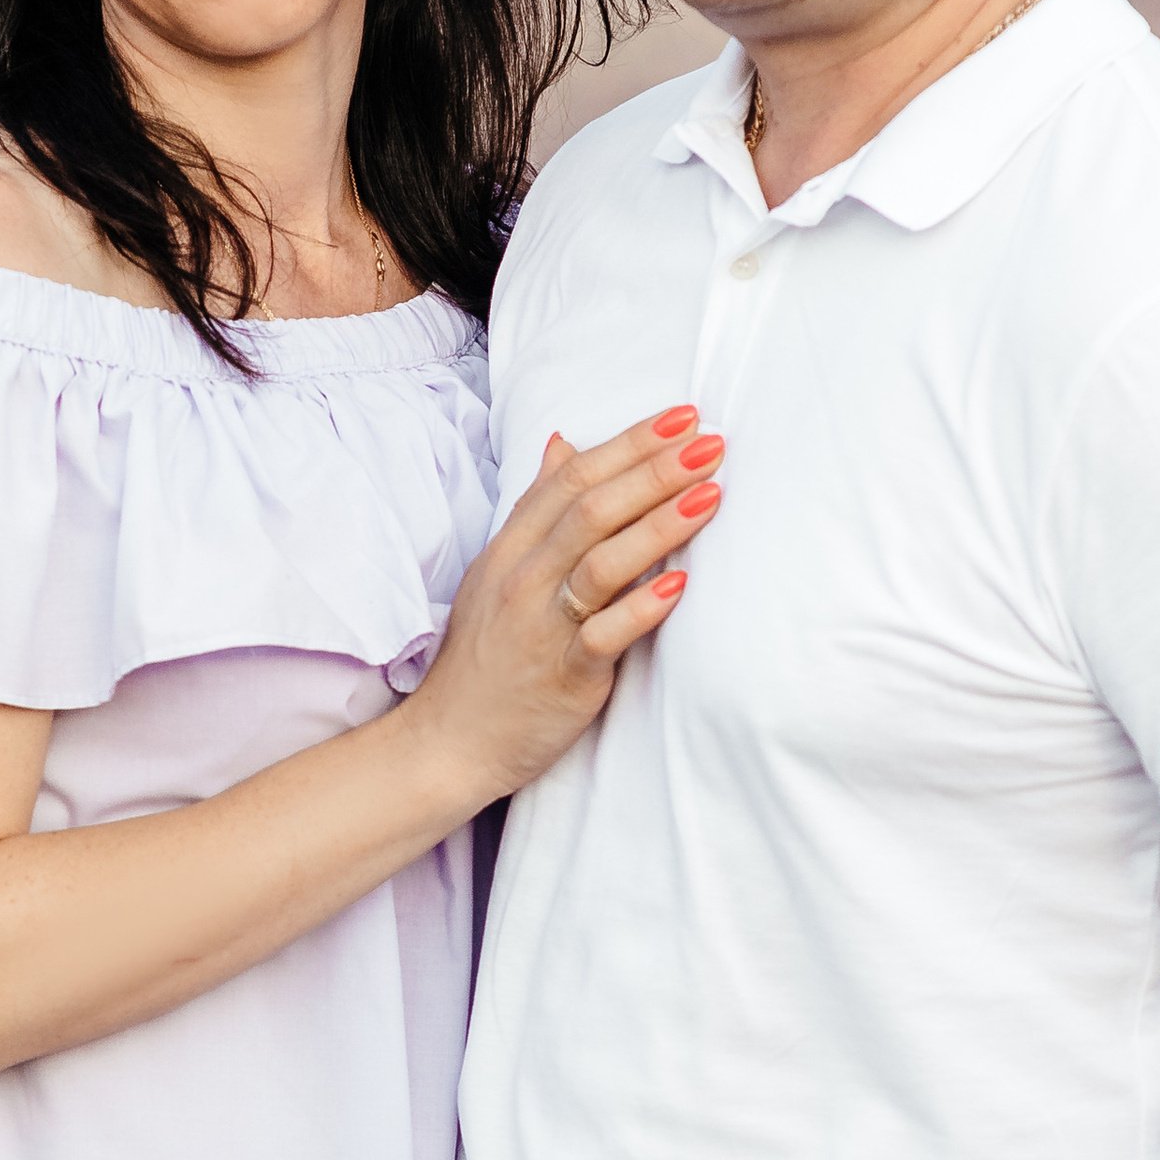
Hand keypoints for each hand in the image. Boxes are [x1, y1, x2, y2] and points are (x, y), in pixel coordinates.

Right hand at [410, 410, 723, 805]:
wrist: (448, 741)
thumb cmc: (484, 658)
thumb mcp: (496, 571)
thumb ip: (535, 509)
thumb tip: (561, 443)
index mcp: (512, 549)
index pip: (572, 478)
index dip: (629, 444)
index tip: (682, 418)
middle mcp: (523, 579)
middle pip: (591, 509)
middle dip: (655, 471)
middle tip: (710, 443)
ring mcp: (541, 627)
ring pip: (601, 562)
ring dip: (660, 524)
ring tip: (710, 494)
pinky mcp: (562, 676)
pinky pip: (603, 636)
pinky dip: (640, 608)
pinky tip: (679, 586)